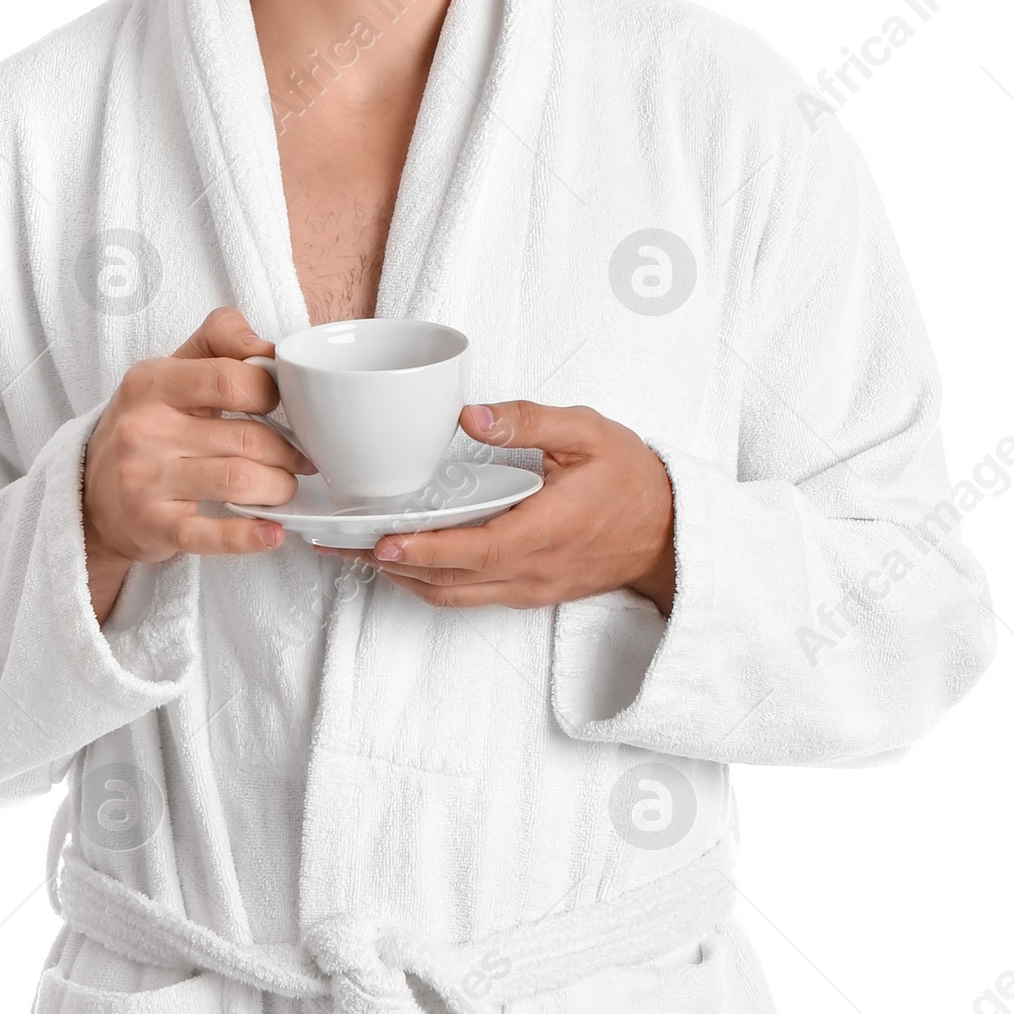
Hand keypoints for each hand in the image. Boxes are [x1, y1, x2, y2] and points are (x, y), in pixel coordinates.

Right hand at [81, 306, 308, 621]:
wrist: (91, 495)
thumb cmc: (146, 427)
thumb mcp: (168, 372)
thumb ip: (217, 341)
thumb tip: (264, 346)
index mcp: (151, 382)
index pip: (230, 378)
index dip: (272, 392)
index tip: (283, 406)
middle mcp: (144, 429)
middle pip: (247, 437)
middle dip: (287, 451)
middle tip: (297, 458)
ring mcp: (146, 480)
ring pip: (240, 482)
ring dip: (278, 488)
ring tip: (283, 487)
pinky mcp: (154, 526)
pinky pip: (213, 534)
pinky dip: (251, 536)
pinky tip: (271, 532)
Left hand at [317, 400, 675, 613]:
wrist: (671, 531)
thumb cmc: (632, 478)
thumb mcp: (589, 432)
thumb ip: (530, 420)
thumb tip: (472, 416)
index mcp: (549, 530)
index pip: (476, 551)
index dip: (427, 551)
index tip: (384, 543)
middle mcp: (535, 570)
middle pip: (452, 582)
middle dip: (394, 566)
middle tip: (343, 544)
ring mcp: (531, 588)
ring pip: (456, 597)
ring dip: (407, 580)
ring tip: (360, 553)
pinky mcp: (530, 593)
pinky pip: (472, 597)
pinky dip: (433, 584)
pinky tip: (409, 562)